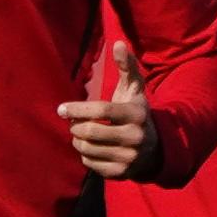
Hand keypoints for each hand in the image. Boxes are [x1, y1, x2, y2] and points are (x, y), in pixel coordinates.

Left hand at [60, 37, 156, 179]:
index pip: (101, 111)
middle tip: (73, 123)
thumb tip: (118, 43)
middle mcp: (135, 137)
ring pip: (86, 148)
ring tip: (82, 134)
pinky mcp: (121, 173)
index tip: (61, 109)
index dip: (78, 109)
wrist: (155, 148)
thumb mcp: (134, 89)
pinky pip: (89, 163)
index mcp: (136, 114)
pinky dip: (85, 154)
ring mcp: (129, 157)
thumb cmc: (135, 112)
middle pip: (89, 132)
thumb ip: (126, 67)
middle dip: (75, 126)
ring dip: (77, 140)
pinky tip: (93, 148)